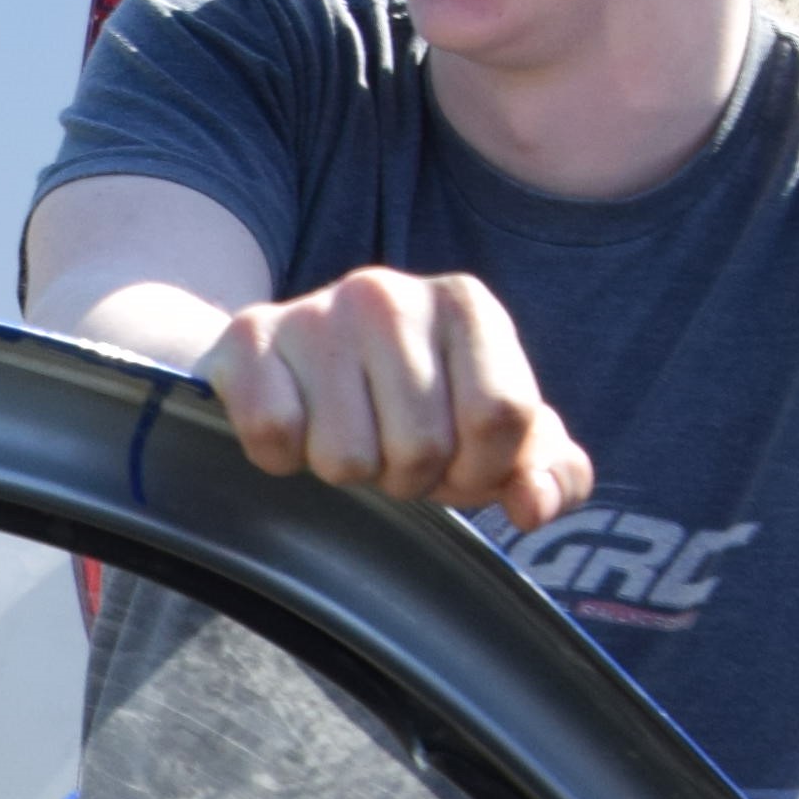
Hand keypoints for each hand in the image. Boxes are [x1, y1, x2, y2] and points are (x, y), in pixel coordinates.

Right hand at [199, 268, 597, 525]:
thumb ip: (550, 472)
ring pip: (347, 457)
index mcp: (466, 304)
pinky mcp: (248, 338)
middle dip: (409, 478)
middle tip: (389, 449)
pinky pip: (276, 438)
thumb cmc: (406, 403)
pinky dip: (283, 457)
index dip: (482, 468)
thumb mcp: (492, 433)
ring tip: (343, 433)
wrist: (286, 360)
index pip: (503, 416)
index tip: (458, 464)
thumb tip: (534, 504)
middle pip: (424, 447)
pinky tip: (294, 425)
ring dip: (346, 473)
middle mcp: (390, 293)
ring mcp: (315, 311)